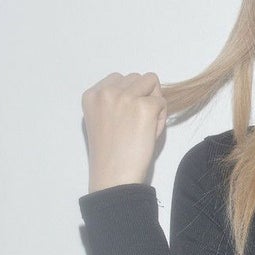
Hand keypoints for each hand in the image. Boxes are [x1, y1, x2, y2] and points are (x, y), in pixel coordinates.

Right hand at [81, 71, 167, 191]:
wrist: (114, 176)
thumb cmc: (110, 155)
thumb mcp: (102, 119)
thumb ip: (113, 102)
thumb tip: (140, 89)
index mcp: (92, 95)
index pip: (119, 78)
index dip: (128, 95)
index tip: (125, 117)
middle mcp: (106, 91)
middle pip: (136, 77)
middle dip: (142, 95)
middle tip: (137, 122)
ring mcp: (126, 97)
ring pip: (151, 81)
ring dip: (153, 100)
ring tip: (145, 124)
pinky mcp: (144, 107)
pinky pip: (162, 102)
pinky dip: (161, 117)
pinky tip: (150, 133)